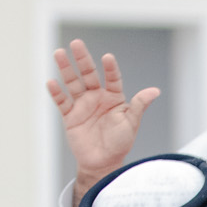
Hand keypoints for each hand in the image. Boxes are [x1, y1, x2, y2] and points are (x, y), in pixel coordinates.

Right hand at [48, 40, 161, 198]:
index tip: (107, 57)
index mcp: (113, 97)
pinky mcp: (70, 116)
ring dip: (66, 69)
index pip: (111, 78)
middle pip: (88, 74)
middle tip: (76, 43)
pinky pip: (62, 102)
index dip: (110, 68)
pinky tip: (51, 82)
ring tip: (59, 53)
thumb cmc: (120, 143)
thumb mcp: (131, 123)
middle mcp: (96, 97)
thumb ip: (139, 105)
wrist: (103, 163)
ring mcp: (82, 105)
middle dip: (82, 59)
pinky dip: (56, 93)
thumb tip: (155, 91)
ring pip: (72, 83)